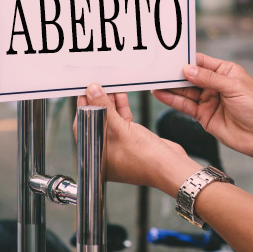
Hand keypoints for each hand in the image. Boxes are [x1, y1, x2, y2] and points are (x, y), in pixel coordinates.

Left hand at [76, 84, 200, 195]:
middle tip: (96, 84)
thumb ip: (104, 108)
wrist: (170, 167)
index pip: (82, 124)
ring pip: (110, 118)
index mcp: (94, 153)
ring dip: (110, 102)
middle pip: (96, 120)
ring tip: (109, 85)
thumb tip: (92, 91)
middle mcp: (104, 150)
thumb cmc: (144, 158)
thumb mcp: (119, 128)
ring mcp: (118, 145)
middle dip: (97, 101)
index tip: (84, 89)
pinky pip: (122, 120)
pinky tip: (121, 95)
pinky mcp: (131, 140)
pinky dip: (121, 108)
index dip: (83, 105)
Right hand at [153, 53, 252, 159]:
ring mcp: (208, 100)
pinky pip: (185, 105)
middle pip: (190, 76)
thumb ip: (209, 79)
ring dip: (170, 87)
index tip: (170, 57)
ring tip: (154, 82)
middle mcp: (215, 85)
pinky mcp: (204, 116)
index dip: (186, 60)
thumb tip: (188, 70)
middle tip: (157, 70)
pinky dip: (172, 100)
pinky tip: (161, 94)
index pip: (202, 62)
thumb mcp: (234, 88)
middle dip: (175, 74)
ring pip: (185, 91)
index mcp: (225, 72)